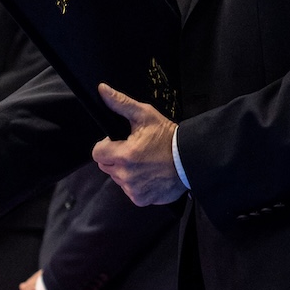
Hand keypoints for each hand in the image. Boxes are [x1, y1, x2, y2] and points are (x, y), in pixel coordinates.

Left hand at [92, 85, 184, 205]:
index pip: (97, 152)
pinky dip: (136, 184)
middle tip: (135, 150)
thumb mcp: (145, 115)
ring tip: (144, 161)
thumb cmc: (168, 137)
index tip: (120, 141)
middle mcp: (126, 175)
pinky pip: (130, 191)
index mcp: (124, 155)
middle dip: (115, 157)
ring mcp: (133, 189)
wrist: (192, 159)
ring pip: (117, 178)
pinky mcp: (141, 199)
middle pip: (106, 166)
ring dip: (125, 171)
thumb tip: (102, 91)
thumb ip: (121, 104)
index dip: (107, 145)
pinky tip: (150, 174)